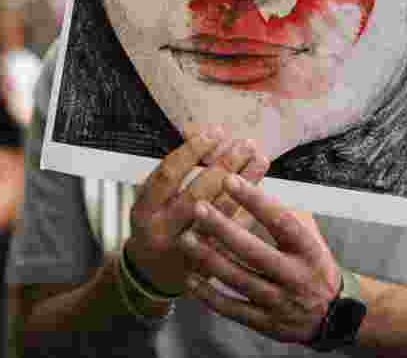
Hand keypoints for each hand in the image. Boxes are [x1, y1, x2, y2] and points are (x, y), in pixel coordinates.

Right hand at [126, 127, 269, 295]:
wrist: (151, 274)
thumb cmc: (156, 223)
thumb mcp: (152, 199)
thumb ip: (176, 173)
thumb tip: (208, 136)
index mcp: (144, 210)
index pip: (168, 174)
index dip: (192, 151)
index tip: (216, 133)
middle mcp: (163, 231)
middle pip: (197, 193)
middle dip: (224, 165)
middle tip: (245, 144)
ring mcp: (186, 251)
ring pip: (220, 213)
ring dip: (244, 184)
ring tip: (260, 159)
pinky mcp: (209, 264)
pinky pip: (233, 234)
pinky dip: (248, 209)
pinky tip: (262, 190)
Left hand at [179, 173, 341, 344]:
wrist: (333, 317)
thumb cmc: (314, 266)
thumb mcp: (312, 238)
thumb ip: (287, 216)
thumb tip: (255, 189)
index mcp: (307, 250)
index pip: (280, 220)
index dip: (254, 200)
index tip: (229, 180)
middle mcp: (294, 275)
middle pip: (254, 251)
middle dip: (223, 229)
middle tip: (198, 207)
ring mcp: (279, 301)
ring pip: (239, 279)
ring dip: (209, 259)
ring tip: (186, 238)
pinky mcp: (265, 323)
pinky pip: (233, 309)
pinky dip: (210, 295)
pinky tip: (190, 278)